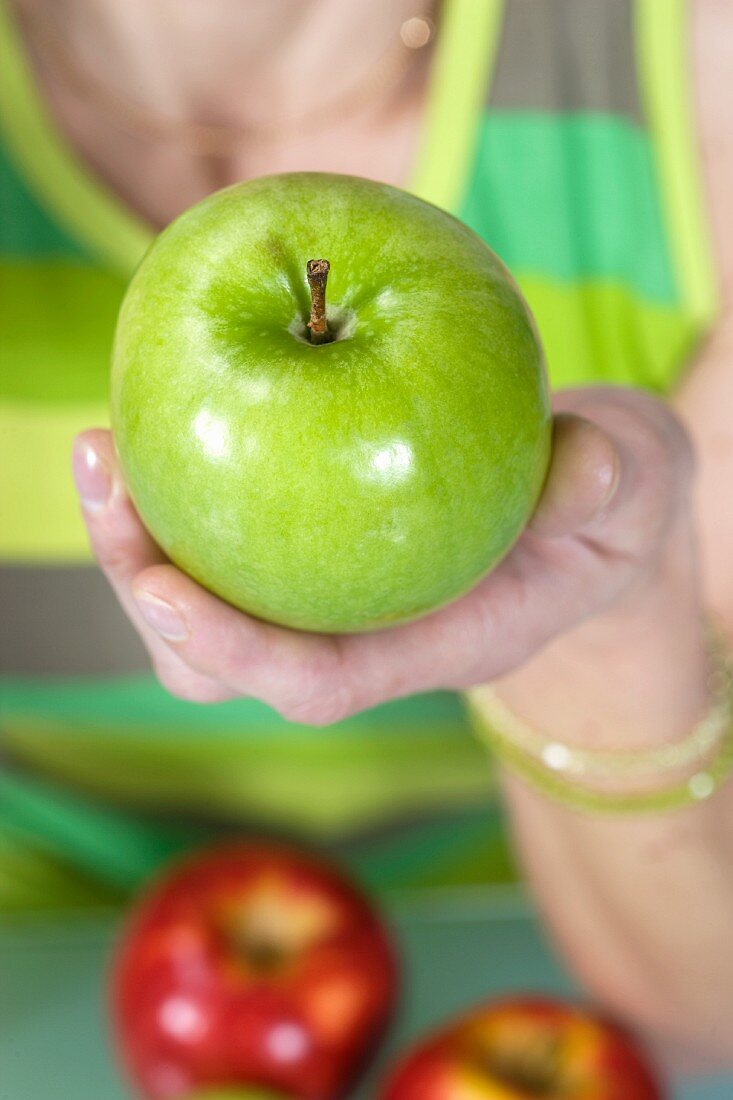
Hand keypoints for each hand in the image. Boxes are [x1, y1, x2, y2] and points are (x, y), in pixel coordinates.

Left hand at [72, 386, 692, 724]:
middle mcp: (363, 635)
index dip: (238, 652)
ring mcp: (329, 597)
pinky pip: (218, 541)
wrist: (585, 509)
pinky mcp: (308, 549)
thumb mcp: (632, 488)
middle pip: (220, 666)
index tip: (164, 589)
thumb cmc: (609, 508)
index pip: (320, 681)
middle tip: (106, 475)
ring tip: (102, 447)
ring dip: (134, 541)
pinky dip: (172, 491)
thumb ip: (616, 481)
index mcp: (434, 642)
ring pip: (201, 607)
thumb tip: (590, 464)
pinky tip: (158, 411)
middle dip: (143, 594)